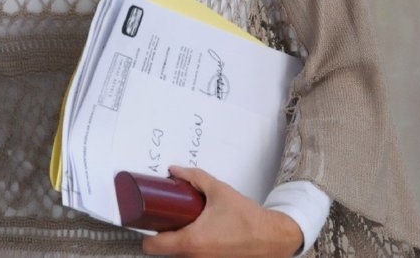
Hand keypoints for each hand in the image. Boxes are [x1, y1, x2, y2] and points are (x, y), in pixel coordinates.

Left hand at [140, 166, 302, 257]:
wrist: (272, 238)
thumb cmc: (248, 219)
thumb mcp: (219, 191)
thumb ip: (194, 178)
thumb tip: (175, 171)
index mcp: (192, 241)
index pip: (152, 246)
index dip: (146, 233)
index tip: (149, 221)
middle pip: (164, 251)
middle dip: (163, 235)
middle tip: (168, 218)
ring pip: (179, 256)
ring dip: (178, 242)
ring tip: (185, 224)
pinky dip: (193, 248)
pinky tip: (199, 234)